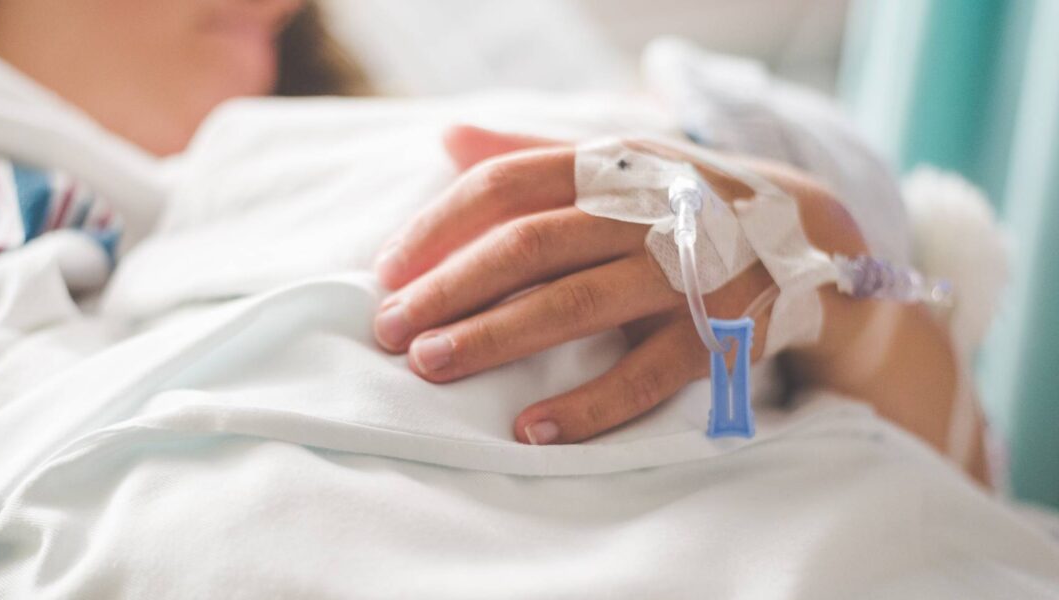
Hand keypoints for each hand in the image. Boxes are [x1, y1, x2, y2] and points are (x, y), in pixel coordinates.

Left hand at [372, 126, 865, 444]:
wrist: (810, 233)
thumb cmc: (683, 200)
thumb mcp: (617, 163)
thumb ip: (533, 153)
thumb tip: (447, 138)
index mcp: (610, 166)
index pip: (507, 183)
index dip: (439, 225)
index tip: (385, 270)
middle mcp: (645, 210)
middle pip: (530, 245)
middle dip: (450, 288)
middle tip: (389, 329)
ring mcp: (687, 270)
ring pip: (578, 303)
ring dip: (497, 338)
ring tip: (432, 367)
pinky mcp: (723, 330)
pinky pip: (648, 373)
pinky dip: (590, 404)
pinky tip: (531, 428)